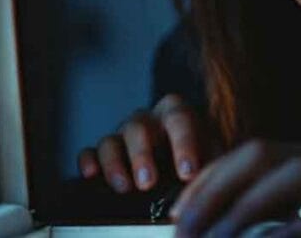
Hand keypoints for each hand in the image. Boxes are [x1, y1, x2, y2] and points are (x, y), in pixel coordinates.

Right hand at [76, 94, 210, 192]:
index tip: (187, 173)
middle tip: (148, 183)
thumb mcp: (213, 156)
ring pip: (111, 140)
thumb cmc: (200, 157)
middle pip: (139, 128)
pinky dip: (88, 161)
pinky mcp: (104, 152)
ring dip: (115, 164)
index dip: (183, 144)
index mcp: (176, 113)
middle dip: (142, 156)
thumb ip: (211, 163)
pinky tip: (91, 175)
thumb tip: (206, 180)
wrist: (185, 163)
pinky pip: (90, 151)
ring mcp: (123, 135)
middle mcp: (147, 120)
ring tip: (124, 188)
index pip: (179, 119)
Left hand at [169, 139, 300, 236]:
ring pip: (291, 176)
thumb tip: (207, 223)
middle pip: (262, 154)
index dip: (209, 179)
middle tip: (185, 231)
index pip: (249, 153)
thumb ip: (267, 214)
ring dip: (243, 211)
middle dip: (215, 189)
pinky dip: (283, 236)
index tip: (177, 213)